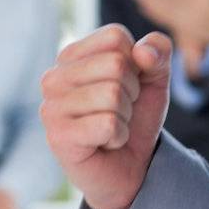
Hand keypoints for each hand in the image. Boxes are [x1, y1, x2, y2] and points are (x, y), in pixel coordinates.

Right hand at [40, 24, 170, 208]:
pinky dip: (118, 136)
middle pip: (115, 64)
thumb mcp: (154, 79)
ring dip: (125, 116)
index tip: (126, 86)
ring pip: (112, 94)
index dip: (135, 64)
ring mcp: (51, 107)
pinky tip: (105, 143)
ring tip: (111, 128)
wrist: (129, 170)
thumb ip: (157, 52)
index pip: (115, 37)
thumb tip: (142, 52)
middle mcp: (53, 77)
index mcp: (71, 56)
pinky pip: (108, 124)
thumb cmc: (134, 119)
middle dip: (132, 92)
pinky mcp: (58, 136)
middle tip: (119, 111)